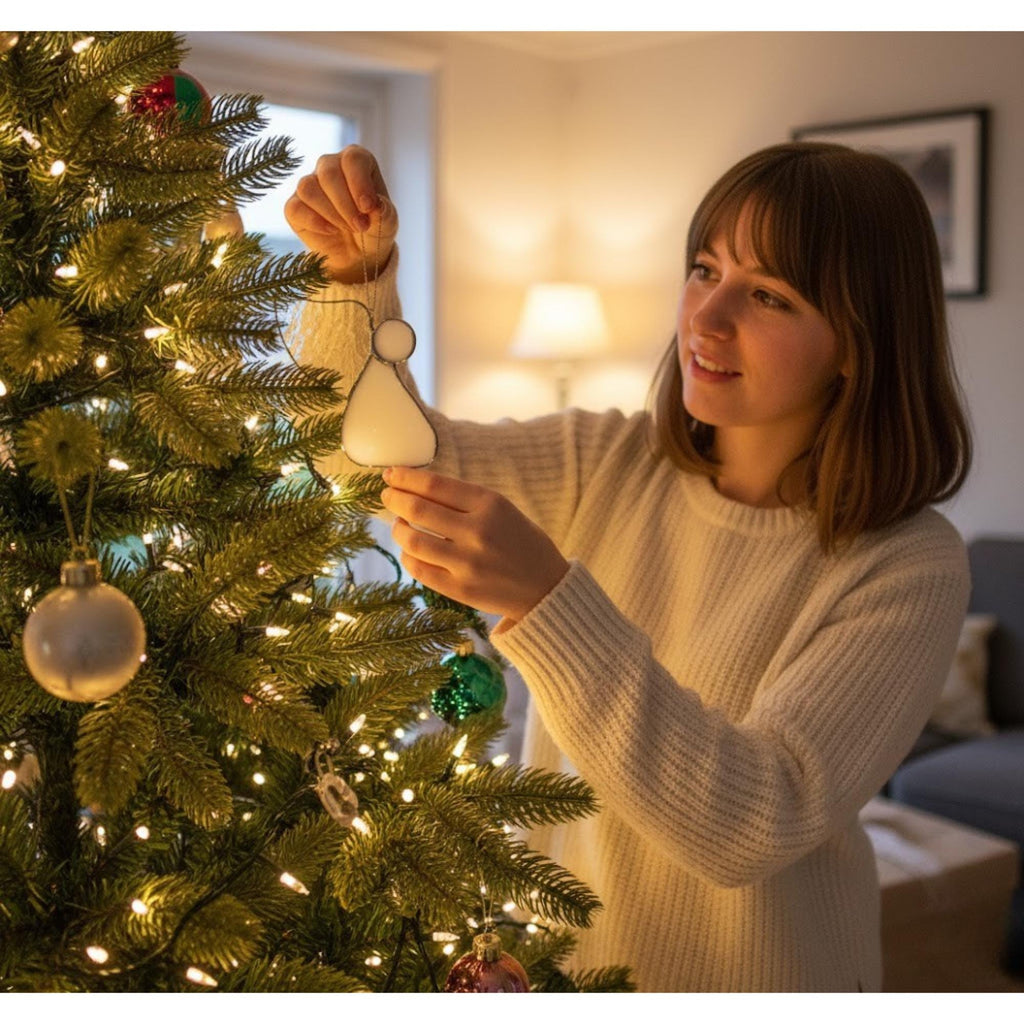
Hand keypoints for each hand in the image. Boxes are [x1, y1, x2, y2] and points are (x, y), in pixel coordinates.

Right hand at [284, 145, 398, 283]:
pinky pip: (295, 208)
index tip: (368, 208)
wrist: (359, 253)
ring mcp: (309, 184)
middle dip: (346, 204)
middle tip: (361, 226)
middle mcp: (330, 166)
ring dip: (331, 213)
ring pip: (308, 188)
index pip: (353, 159)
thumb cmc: (375, 229)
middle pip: (328, 173)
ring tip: (349, 229)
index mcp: (356, 160)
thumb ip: (385, 212)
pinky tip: (331, 231)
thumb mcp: (387, 222)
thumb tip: (376, 206)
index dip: (360, 183)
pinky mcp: (295, 205)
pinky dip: (315, 222)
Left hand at [380, 466, 569, 623]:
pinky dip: (408, 555)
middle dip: (394, 498)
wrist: (546, 588)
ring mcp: (467, 562)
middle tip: (387, 495)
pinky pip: (418, 569)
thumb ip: (465, 501)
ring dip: (397, 528)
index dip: (405, 477)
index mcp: (491, 504)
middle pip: (417, 509)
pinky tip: (411, 549)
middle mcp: (478, 531)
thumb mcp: (503, 510)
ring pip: (412, 539)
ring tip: (399, 523)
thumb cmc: (522, 543)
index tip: (391, 474)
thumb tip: (416, 489)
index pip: (434, 485)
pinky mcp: (460, 589)